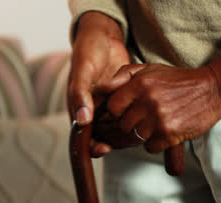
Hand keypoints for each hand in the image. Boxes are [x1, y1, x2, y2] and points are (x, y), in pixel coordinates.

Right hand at [68, 11, 130, 156]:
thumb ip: (80, 94)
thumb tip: (82, 120)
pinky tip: (142, 121)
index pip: (83, 133)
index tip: (104, 148)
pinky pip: (126, 115)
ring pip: (115, 128)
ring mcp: (107, 105)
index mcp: (78, 105)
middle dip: (112, 142)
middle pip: (101, 134)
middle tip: (125, 143)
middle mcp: (92, 109)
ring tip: (135, 134)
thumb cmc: (89, 50)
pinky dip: (132, 119)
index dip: (92, 144)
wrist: (104, 35)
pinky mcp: (122, 99)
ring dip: (124, 133)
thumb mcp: (83, 70)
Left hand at [96, 55, 220, 152]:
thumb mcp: (151, 69)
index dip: (117, 112)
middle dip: (129, 124)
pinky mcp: (170, 133)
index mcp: (140, 83)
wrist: (212, 89)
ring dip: (142, 134)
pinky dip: (155, 143)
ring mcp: (159, 119)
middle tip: (142, 119)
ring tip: (155, 124)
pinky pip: (150, 147)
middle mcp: (147, 100)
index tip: (126, 111)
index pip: (112, 107)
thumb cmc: (179, 80)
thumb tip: (102, 87)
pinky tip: (164, 131)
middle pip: (122, 125)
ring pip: (135, 137)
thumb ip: (124, 75)